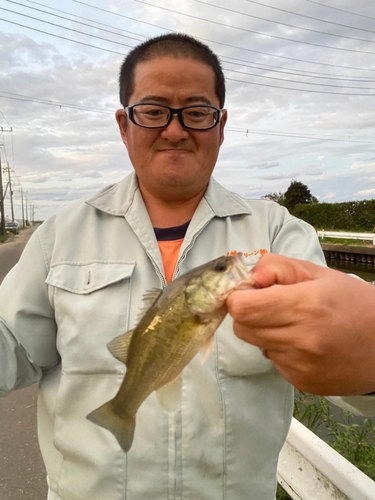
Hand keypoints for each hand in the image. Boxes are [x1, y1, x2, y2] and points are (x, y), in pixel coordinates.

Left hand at [227, 253, 374, 395]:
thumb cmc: (353, 302)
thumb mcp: (318, 273)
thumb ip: (278, 267)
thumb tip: (250, 278)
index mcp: (304, 306)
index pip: (242, 308)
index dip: (240, 297)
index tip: (252, 292)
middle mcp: (299, 340)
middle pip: (242, 328)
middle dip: (249, 314)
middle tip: (271, 306)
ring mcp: (300, 366)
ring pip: (256, 345)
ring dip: (264, 332)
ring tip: (293, 324)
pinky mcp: (302, 383)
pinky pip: (273, 362)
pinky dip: (280, 350)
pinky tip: (304, 343)